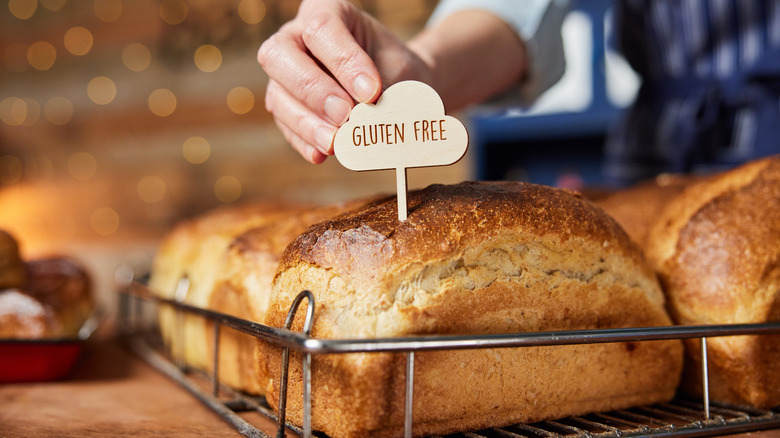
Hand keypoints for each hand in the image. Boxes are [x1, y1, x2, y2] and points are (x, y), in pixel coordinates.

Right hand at [258, 0, 431, 162]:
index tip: (371, 92)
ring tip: (334, 143)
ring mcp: (285, 74)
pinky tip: (321, 154)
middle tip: (345, 115)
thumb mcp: (398, 71)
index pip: (322, 29)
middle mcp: (296, 37)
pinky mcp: (286, 107)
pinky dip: (303, 141)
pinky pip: (285, 125)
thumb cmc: (395, 70)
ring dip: (306, 122)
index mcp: (326, 11)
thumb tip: (366, 121)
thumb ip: (383, 90)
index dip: (343, 62)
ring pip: (277, 95)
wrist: (398, 87)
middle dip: (313, 90)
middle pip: (280, 55)